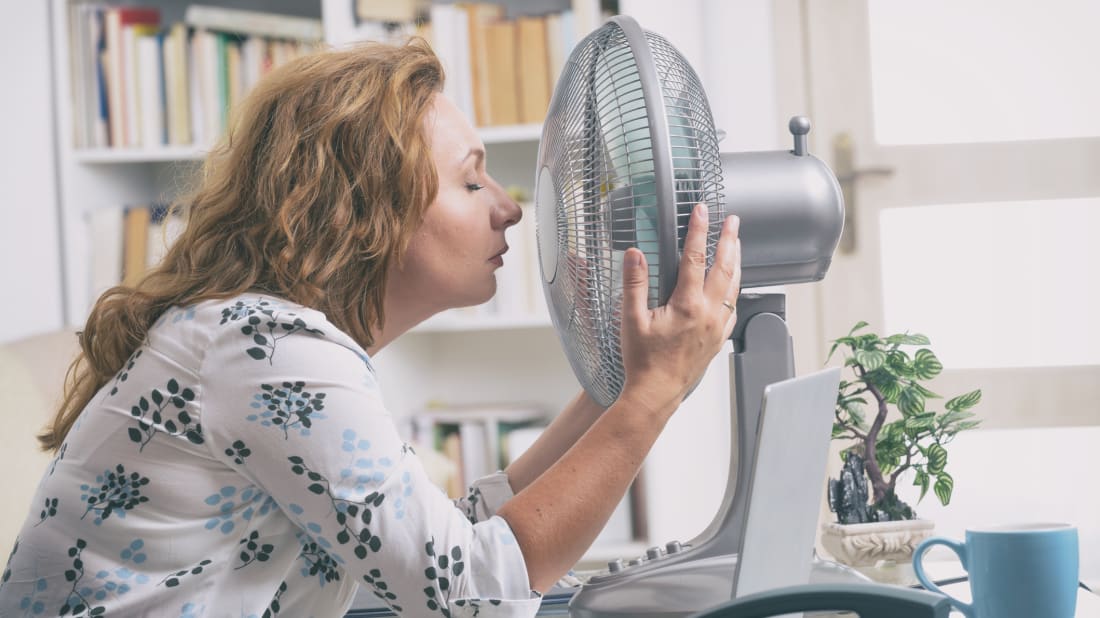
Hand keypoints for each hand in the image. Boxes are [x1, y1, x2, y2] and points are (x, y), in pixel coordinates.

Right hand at [619, 203, 740, 415]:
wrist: (656, 393)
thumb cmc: (643, 360)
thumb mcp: (631, 319)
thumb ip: (634, 283)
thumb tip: (635, 254)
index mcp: (687, 305)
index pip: (695, 258)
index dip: (699, 230)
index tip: (702, 210)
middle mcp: (708, 314)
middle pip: (724, 268)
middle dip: (729, 240)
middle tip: (733, 220)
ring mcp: (716, 327)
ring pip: (734, 287)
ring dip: (736, 262)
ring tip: (736, 244)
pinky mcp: (718, 339)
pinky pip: (733, 308)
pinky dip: (735, 290)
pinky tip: (733, 285)